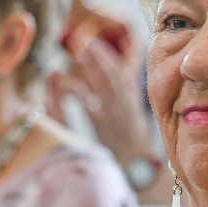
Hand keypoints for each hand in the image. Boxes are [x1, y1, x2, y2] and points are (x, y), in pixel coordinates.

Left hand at [60, 36, 155, 165]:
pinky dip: (81, 94)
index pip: (122, 72)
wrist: (139, 169)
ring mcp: (117, 117)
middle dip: (99, 54)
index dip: (108, 55)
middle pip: (113, 74)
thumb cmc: (133, 146)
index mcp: (133, 101)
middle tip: (82, 37)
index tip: (95, 40)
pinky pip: (92, 107)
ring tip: (78, 51)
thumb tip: (118, 76)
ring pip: (105, 86)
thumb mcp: (134, 117)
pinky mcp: (105, 130)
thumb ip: (125, 96)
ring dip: (91, 67)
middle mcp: (126, 106)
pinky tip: (68, 85)